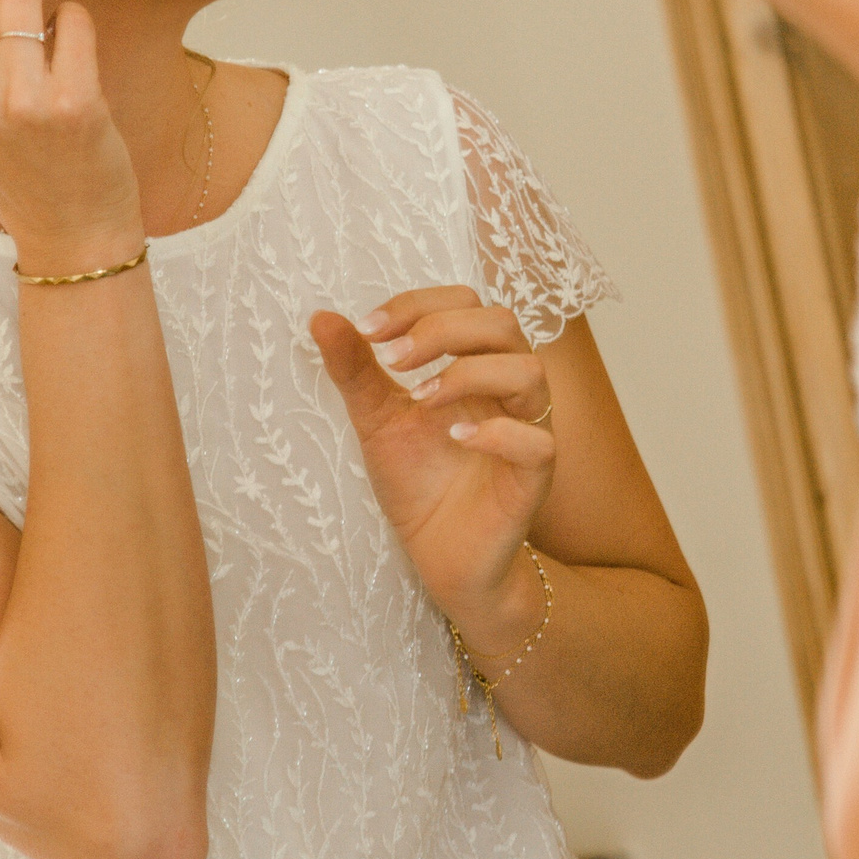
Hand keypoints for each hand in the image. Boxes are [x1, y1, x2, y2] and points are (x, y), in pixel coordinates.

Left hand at [307, 288, 553, 647]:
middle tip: (392, 359)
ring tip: (420, 397)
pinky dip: (497, 433)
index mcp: (473, 364)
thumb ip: (355, 370)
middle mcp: (506, 389)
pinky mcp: (534, 478)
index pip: (464, 302)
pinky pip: (537, 442)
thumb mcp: (376, 420)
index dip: (417, 304)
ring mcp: (526, 430)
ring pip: (529, 370)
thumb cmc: (418, 482)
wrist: (439, 555)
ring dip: (469, 373)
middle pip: (501, 323)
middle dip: (442, 330)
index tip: (367, 329)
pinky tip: (453, 438)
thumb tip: (320, 317)